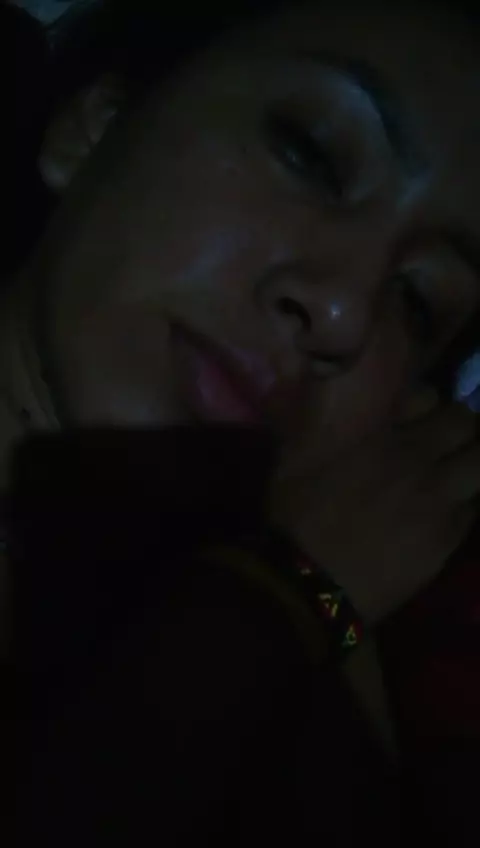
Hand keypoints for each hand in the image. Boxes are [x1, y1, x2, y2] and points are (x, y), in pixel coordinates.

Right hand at [269, 400, 479, 623]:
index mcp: (383, 432)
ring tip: (455, 475)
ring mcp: (440, 499)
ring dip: (470, 464)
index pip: (433, 397)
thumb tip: (325, 391)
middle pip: (467, 425)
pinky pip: (473, 510)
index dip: (431, 404)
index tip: (423, 415)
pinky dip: (465, 504)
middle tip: (447, 441)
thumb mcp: (297, 452)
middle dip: (461, 428)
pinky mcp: (448, 538)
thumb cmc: (297, 514)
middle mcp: (420, 457)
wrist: (310, 582)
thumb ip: (318, 417)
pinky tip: (448, 512)